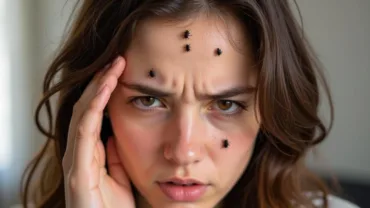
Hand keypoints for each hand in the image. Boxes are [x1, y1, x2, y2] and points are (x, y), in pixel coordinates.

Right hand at [62, 56, 134, 207]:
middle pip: (85, 108)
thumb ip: (115, 155)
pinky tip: (104, 90)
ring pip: (82, 114)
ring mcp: (76, 161)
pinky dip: (93, 107)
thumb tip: (115, 133)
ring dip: (98, 88)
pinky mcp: (78, 171)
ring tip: (113, 67)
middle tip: (116, 60)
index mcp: (90, 153)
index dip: (104, 91)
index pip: (94, 114)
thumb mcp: (121, 175)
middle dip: (100, 82)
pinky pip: (85, 131)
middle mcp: (79, 153)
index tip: (120, 71)